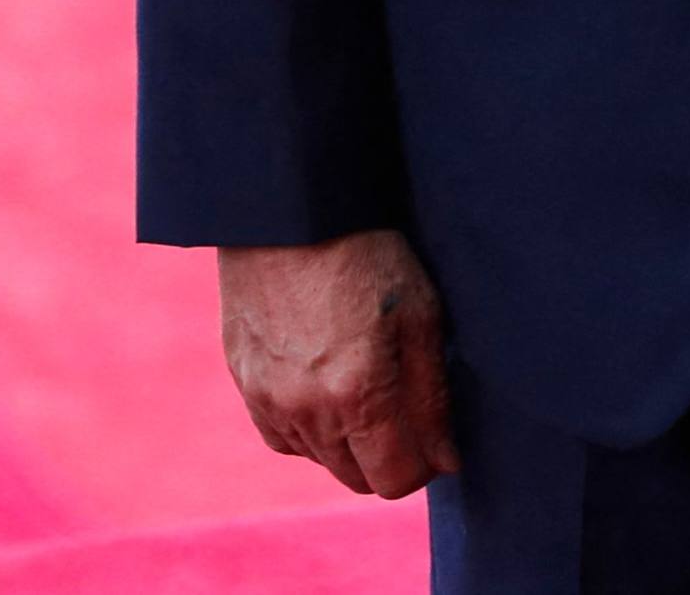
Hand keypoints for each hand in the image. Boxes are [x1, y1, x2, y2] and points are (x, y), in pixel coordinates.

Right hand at [217, 229, 457, 494]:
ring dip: (348, 442)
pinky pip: (281, 436)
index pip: (395, 480)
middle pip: (356, 478)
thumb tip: (445, 460)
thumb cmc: (367, 252)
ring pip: (320, 459)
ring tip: (366, 386)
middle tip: (405, 410)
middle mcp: (307, 409)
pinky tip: (325, 386)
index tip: (437, 439)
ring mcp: (268, 399)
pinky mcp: (245, 382)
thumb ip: (432, 398)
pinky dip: (307, 427)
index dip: (424, 465)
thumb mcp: (421, 314)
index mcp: (358, 393)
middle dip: (389, 457)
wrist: (289, 210)